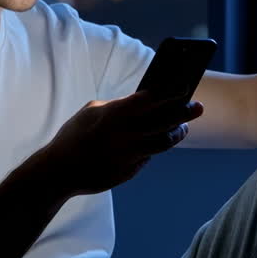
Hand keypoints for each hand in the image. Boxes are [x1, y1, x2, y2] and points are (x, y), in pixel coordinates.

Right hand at [39, 91, 203, 197]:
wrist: (58, 171)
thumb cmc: (74, 135)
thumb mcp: (91, 112)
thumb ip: (117, 106)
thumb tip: (142, 102)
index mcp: (113, 115)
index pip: (148, 100)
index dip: (169, 92)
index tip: (185, 86)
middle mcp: (124, 135)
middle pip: (163, 122)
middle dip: (184, 112)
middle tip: (198, 106)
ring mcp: (128, 155)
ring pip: (163, 143)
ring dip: (176, 133)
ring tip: (184, 126)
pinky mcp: (128, 171)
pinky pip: (148, 157)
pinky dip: (155, 148)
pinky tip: (161, 140)